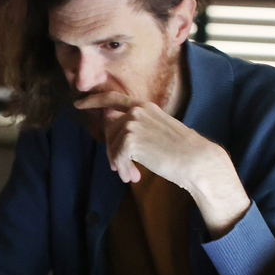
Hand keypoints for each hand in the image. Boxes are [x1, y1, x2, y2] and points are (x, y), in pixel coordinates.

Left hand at [75, 91, 250, 237]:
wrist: (196, 160)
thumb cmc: (180, 150)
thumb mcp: (157, 130)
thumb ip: (136, 127)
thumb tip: (111, 130)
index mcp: (145, 106)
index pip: (113, 98)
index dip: (94, 100)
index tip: (78, 103)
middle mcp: (137, 111)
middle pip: (109, 130)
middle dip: (112, 151)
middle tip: (119, 169)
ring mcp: (133, 123)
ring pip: (112, 146)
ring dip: (119, 164)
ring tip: (130, 175)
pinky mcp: (130, 139)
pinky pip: (117, 157)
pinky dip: (123, 169)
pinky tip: (133, 176)